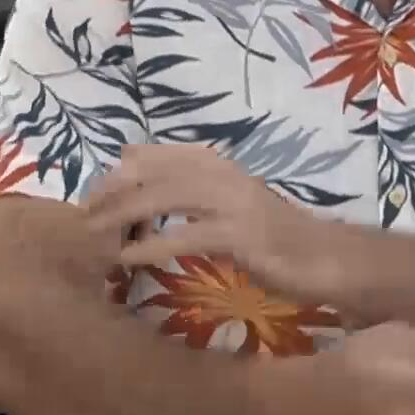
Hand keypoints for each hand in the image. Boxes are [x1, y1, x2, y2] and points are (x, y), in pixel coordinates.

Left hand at [84, 144, 341, 302]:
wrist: (329, 260)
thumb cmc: (279, 239)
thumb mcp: (234, 208)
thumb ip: (197, 195)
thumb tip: (151, 185)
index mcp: (223, 167)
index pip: (164, 153)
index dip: (126, 168)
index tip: (96, 189)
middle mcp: (226, 176)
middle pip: (157, 170)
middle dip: (115, 189)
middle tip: (84, 212)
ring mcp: (234, 203)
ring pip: (167, 196)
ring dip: (125, 212)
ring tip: (94, 232)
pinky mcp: (241, 235)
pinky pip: (186, 235)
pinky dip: (152, 244)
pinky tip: (128, 258)